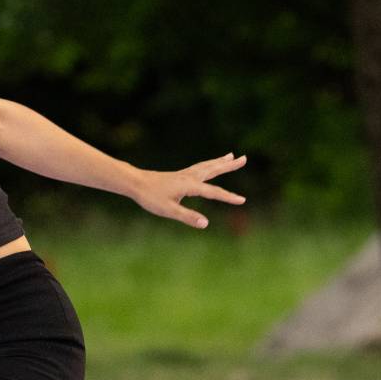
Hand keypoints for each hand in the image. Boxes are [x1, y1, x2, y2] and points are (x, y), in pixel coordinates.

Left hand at [129, 153, 246, 228]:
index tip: (243, 200)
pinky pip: (199, 168)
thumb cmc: (150, 197)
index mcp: (189, 185)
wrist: (135, 182)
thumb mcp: (168, 210)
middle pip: (213, 169)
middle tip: (245, 158)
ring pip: (207, 166)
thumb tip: (205, 224)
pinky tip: (209, 166)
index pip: (213, 192)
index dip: (228, 197)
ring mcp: (185, 174)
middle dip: (229, 165)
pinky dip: (209, 164)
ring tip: (231, 156)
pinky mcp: (180, 175)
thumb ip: (187, 217)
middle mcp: (189, 177)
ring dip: (220, 161)